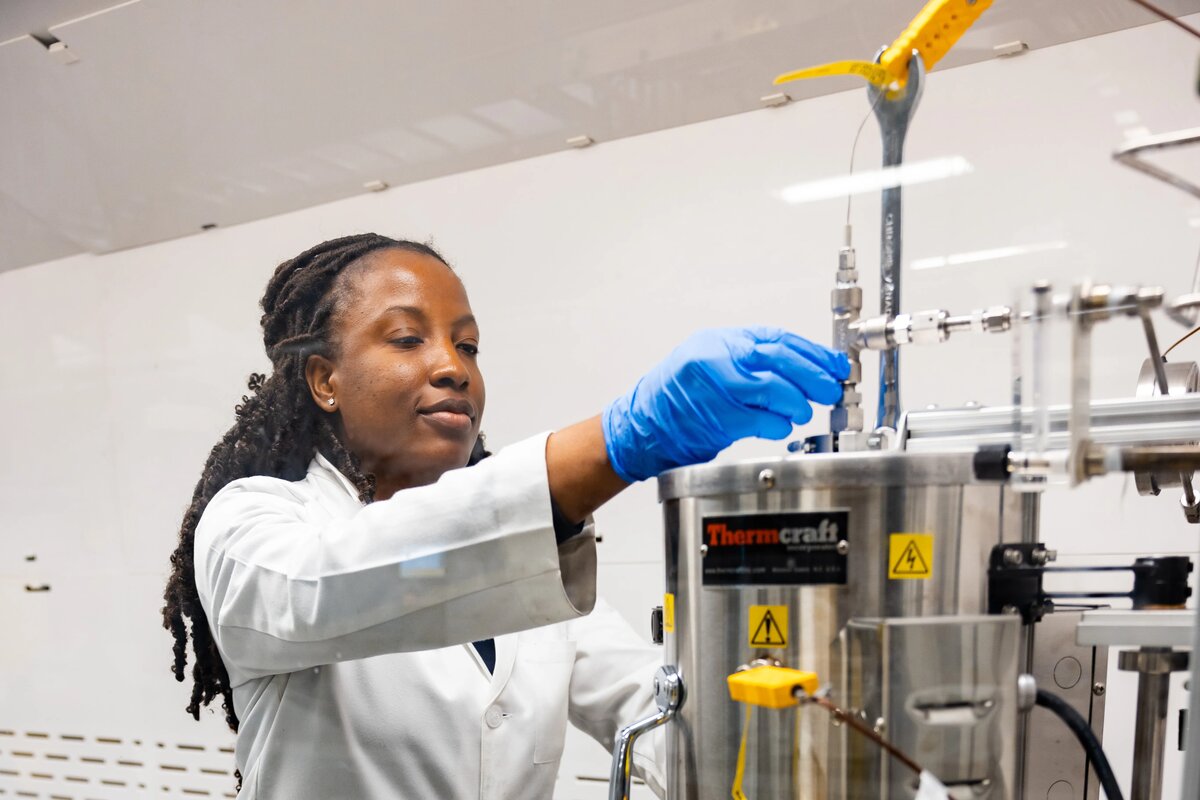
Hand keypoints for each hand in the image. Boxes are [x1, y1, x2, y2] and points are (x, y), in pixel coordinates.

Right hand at [601, 327, 848, 482]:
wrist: (642, 426)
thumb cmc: (677, 397)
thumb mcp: (711, 362)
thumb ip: (750, 361)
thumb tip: (801, 367)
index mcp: (719, 341)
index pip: (776, 339)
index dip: (812, 353)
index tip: (834, 364)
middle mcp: (717, 358)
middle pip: (778, 360)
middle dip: (812, 375)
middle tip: (830, 388)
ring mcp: (716, 388)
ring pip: (773, 389)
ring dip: (796, 403)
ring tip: (802, 410)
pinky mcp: (718, 419)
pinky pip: (761, 420)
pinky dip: (778, 424)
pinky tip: (781, 426)